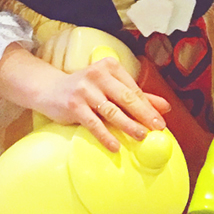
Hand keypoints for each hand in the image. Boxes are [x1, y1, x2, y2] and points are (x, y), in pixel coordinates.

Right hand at [0, 30, 169, 153]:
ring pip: (112, 110)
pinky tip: (115, 146)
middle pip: (126, 98)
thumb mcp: (110, 88)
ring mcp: (85, 90)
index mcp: (110, 67)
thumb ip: (136, 96)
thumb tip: (165, 107)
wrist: (49, 89)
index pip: (133, 89)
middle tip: (158, 129)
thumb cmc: (85, 89)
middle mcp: (98, 75)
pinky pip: (93, 123)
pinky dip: (105, 135)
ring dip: (128, 125)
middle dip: (144, 115)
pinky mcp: (73, 105)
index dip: (149, 106)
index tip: (161, 121)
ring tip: (141, 136)